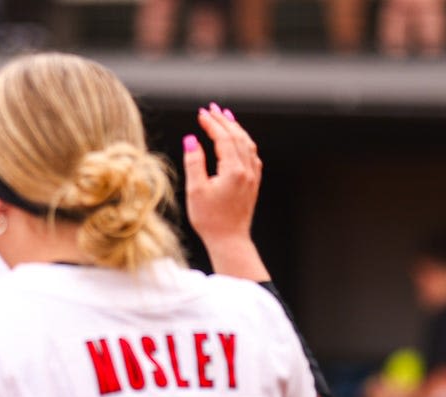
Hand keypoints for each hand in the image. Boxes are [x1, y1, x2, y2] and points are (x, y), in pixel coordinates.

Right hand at [183, 104, 267, 279]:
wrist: (229, 240)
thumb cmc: (210, 219)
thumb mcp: (196, 191)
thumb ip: (194, 162)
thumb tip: (191, 140)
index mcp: (233, 170)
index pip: (223, 138)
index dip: (212, 124)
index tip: (201, 114)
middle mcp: (247, 170)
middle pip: (237, 137)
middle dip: (224, 120)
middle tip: (212, 108)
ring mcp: (252, 176)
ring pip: (247, 144)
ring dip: (236, 128)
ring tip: (225, 117)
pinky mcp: (253, 183)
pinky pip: (252, 155)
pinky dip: (244, 142)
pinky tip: (238, 140)